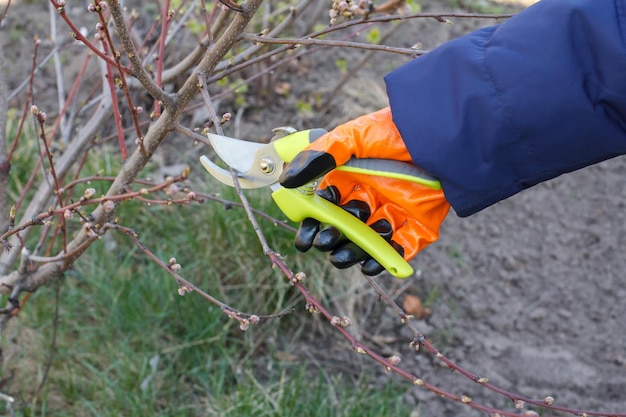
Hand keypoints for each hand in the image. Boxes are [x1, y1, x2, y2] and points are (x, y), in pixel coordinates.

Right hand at [279, 107, 449, 275]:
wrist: (440, 134)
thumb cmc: (393, 130)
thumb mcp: (351, 138)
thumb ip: (319, 157)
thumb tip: (286, 180)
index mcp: (352, 178)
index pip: (327, 206)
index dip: (314, 223)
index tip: (305, 237)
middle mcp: (371, 197)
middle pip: (345, 227)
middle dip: (331, 237)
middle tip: (324, 241)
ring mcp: (395, 212)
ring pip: (368, 241)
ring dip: (353, 251)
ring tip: (342, 256)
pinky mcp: (419, 225)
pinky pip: (400, 248)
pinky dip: (386, 259)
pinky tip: (371, 263)